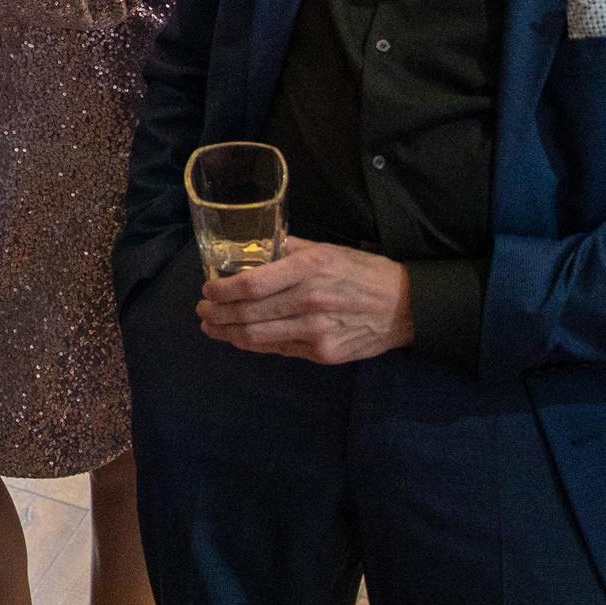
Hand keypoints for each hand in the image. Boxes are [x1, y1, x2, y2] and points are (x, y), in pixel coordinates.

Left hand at [195, 238, 413, 363]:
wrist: (404, 307)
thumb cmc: (362, 272)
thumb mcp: (326, 249)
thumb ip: (288, 250)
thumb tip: (251, 250)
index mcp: (309, 269)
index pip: (252, 284)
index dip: (222, 290)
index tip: (206, 289)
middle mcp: (310, 301)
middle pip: (249, 313)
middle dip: (217, 314)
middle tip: (201, 311)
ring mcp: (316, 332)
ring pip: (259, 336)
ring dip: (228, 333)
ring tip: (211, 327)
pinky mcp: (322, 354)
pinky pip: (278, 349)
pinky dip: (253, 344)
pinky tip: (239, 338)